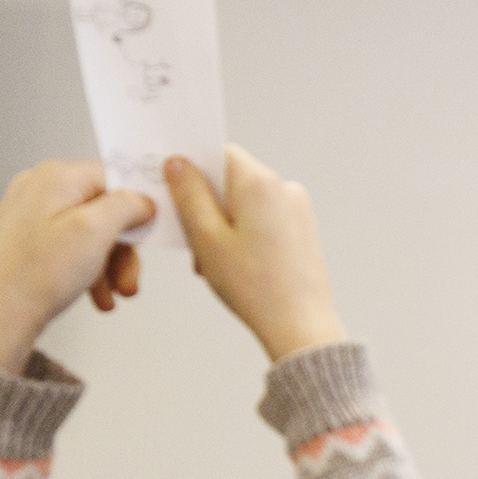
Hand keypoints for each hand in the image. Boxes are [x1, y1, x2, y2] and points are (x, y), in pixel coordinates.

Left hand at [0, 161, 151, 374]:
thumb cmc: (32, 275)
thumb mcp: (95, 231)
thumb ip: (126, 206)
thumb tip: (141, 200)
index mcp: (56, 176)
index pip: (113, 178)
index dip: (136, 207)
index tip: (148, 232)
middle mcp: (40, 189)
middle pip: (102, 210)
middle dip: (121, 247)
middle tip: (129, 276)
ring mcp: (30, 215)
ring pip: (88, 233)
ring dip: (107, 264)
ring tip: (114, 294)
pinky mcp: (26, 240)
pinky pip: (69, 248)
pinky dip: (86, 269)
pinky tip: (94, 294)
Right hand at [166, 147, 347, 361]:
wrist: (300, 325)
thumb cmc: (254, 286)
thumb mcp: (206, 238)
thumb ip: (189, 194)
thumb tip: (178, 163)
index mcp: (259, 182)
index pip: (219, 153)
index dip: (193, 170)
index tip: (175, 192)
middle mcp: (283, 188)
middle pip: (231, 181)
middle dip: (207, 207)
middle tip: (194, 243)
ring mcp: (297, 209)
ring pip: (245, 204)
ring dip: (223, 227)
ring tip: (215, 265)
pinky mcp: (302, 230)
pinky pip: (264, 221)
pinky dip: (244, 237)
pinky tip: (237, 268)